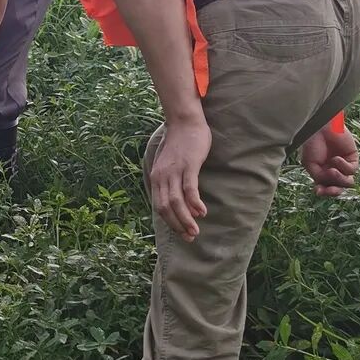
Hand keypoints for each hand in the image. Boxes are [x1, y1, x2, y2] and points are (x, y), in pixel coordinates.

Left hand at [148, 114, 211, 241]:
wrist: (184, 122)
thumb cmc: (180, 144)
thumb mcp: (169, 165)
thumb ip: (170, 180)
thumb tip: (180, 200)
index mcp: (157, 178)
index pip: (159, 207)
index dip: (170, 222)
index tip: (181, 233)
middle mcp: (162, 177)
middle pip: (166, 208)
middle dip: (177, 226)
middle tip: (190, 237)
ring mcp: (174, 171)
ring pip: (176, 202)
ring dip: (185, 219)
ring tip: (195, 231)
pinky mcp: (188, 165)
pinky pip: (189, 188)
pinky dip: (194, 202)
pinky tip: (202, 212)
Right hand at [300, 124, 358, 196]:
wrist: (319, 128)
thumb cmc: (311, 144)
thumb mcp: (310, 164)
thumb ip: (318, 177)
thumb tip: (325, 186)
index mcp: (323, 173)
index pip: (327, 188)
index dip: (324, 192)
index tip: (318, 191)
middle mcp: (334, 170)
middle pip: (339, 188)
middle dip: (334, 190)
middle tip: (330, 189)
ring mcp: (344, 165)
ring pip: (348, 182)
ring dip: (339, 179)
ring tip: (332, 171)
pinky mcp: (352, 157)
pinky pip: (352, 170)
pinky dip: (344, 167)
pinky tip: (336, 159)